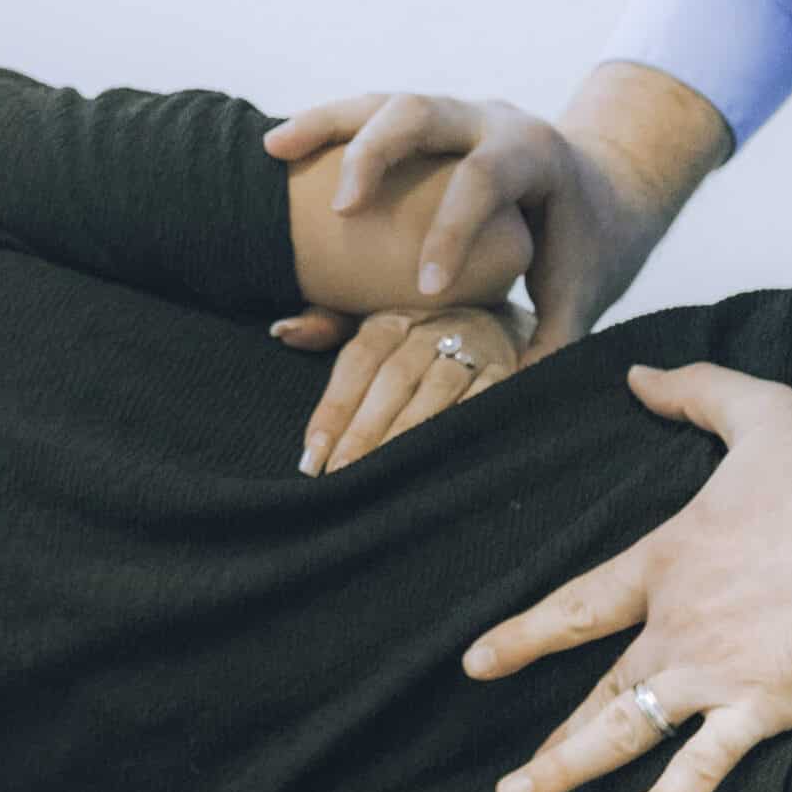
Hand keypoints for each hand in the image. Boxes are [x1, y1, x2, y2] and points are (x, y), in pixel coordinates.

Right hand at [264, 88, 681, 365]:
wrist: (596, 190)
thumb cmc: (581, 251)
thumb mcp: (576, 294)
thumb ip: (551, 344)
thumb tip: (517, 401)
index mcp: (533, 156)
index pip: (485, 180)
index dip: (451, 231)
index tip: (424, 289)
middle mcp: (488, 120)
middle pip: (424, 112)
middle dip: (377, 154)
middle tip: (342, 210)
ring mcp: (452, 113)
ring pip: (385, 101)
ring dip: (328, 125)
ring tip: (275, 152)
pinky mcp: (423, 120)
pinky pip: (365, 111)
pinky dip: (321, 125)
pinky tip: (276, 148)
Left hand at [295, 303, 532, 474]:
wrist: (495, 317)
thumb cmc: (417, 335)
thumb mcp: (372, 321)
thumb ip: (328, 327)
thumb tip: (283, 332)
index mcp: (393, 316)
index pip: (358, 361)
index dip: (334, 407)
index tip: (312, 455)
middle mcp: (432, 326)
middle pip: (394, 378)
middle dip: (365, 430)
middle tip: (341, 475)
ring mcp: (473, 346)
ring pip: (437, 392)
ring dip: (408, 434)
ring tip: (383, 475)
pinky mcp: (508, 369)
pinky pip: (486, 400)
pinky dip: (463, 428)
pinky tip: (441, 459)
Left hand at [462, 361, 791, 791]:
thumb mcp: (758, 410)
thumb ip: (692, 391)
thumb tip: (638, 375)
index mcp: (670, 556)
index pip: (579, 603)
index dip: (525, 635)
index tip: (476, 662)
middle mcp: (678, 620)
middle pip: (595, 685)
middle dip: (547, 735)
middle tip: (504, 779)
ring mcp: (718, 670)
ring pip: (625, 732)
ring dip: (569, 769)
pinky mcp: (768, 707)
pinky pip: (700, 769)